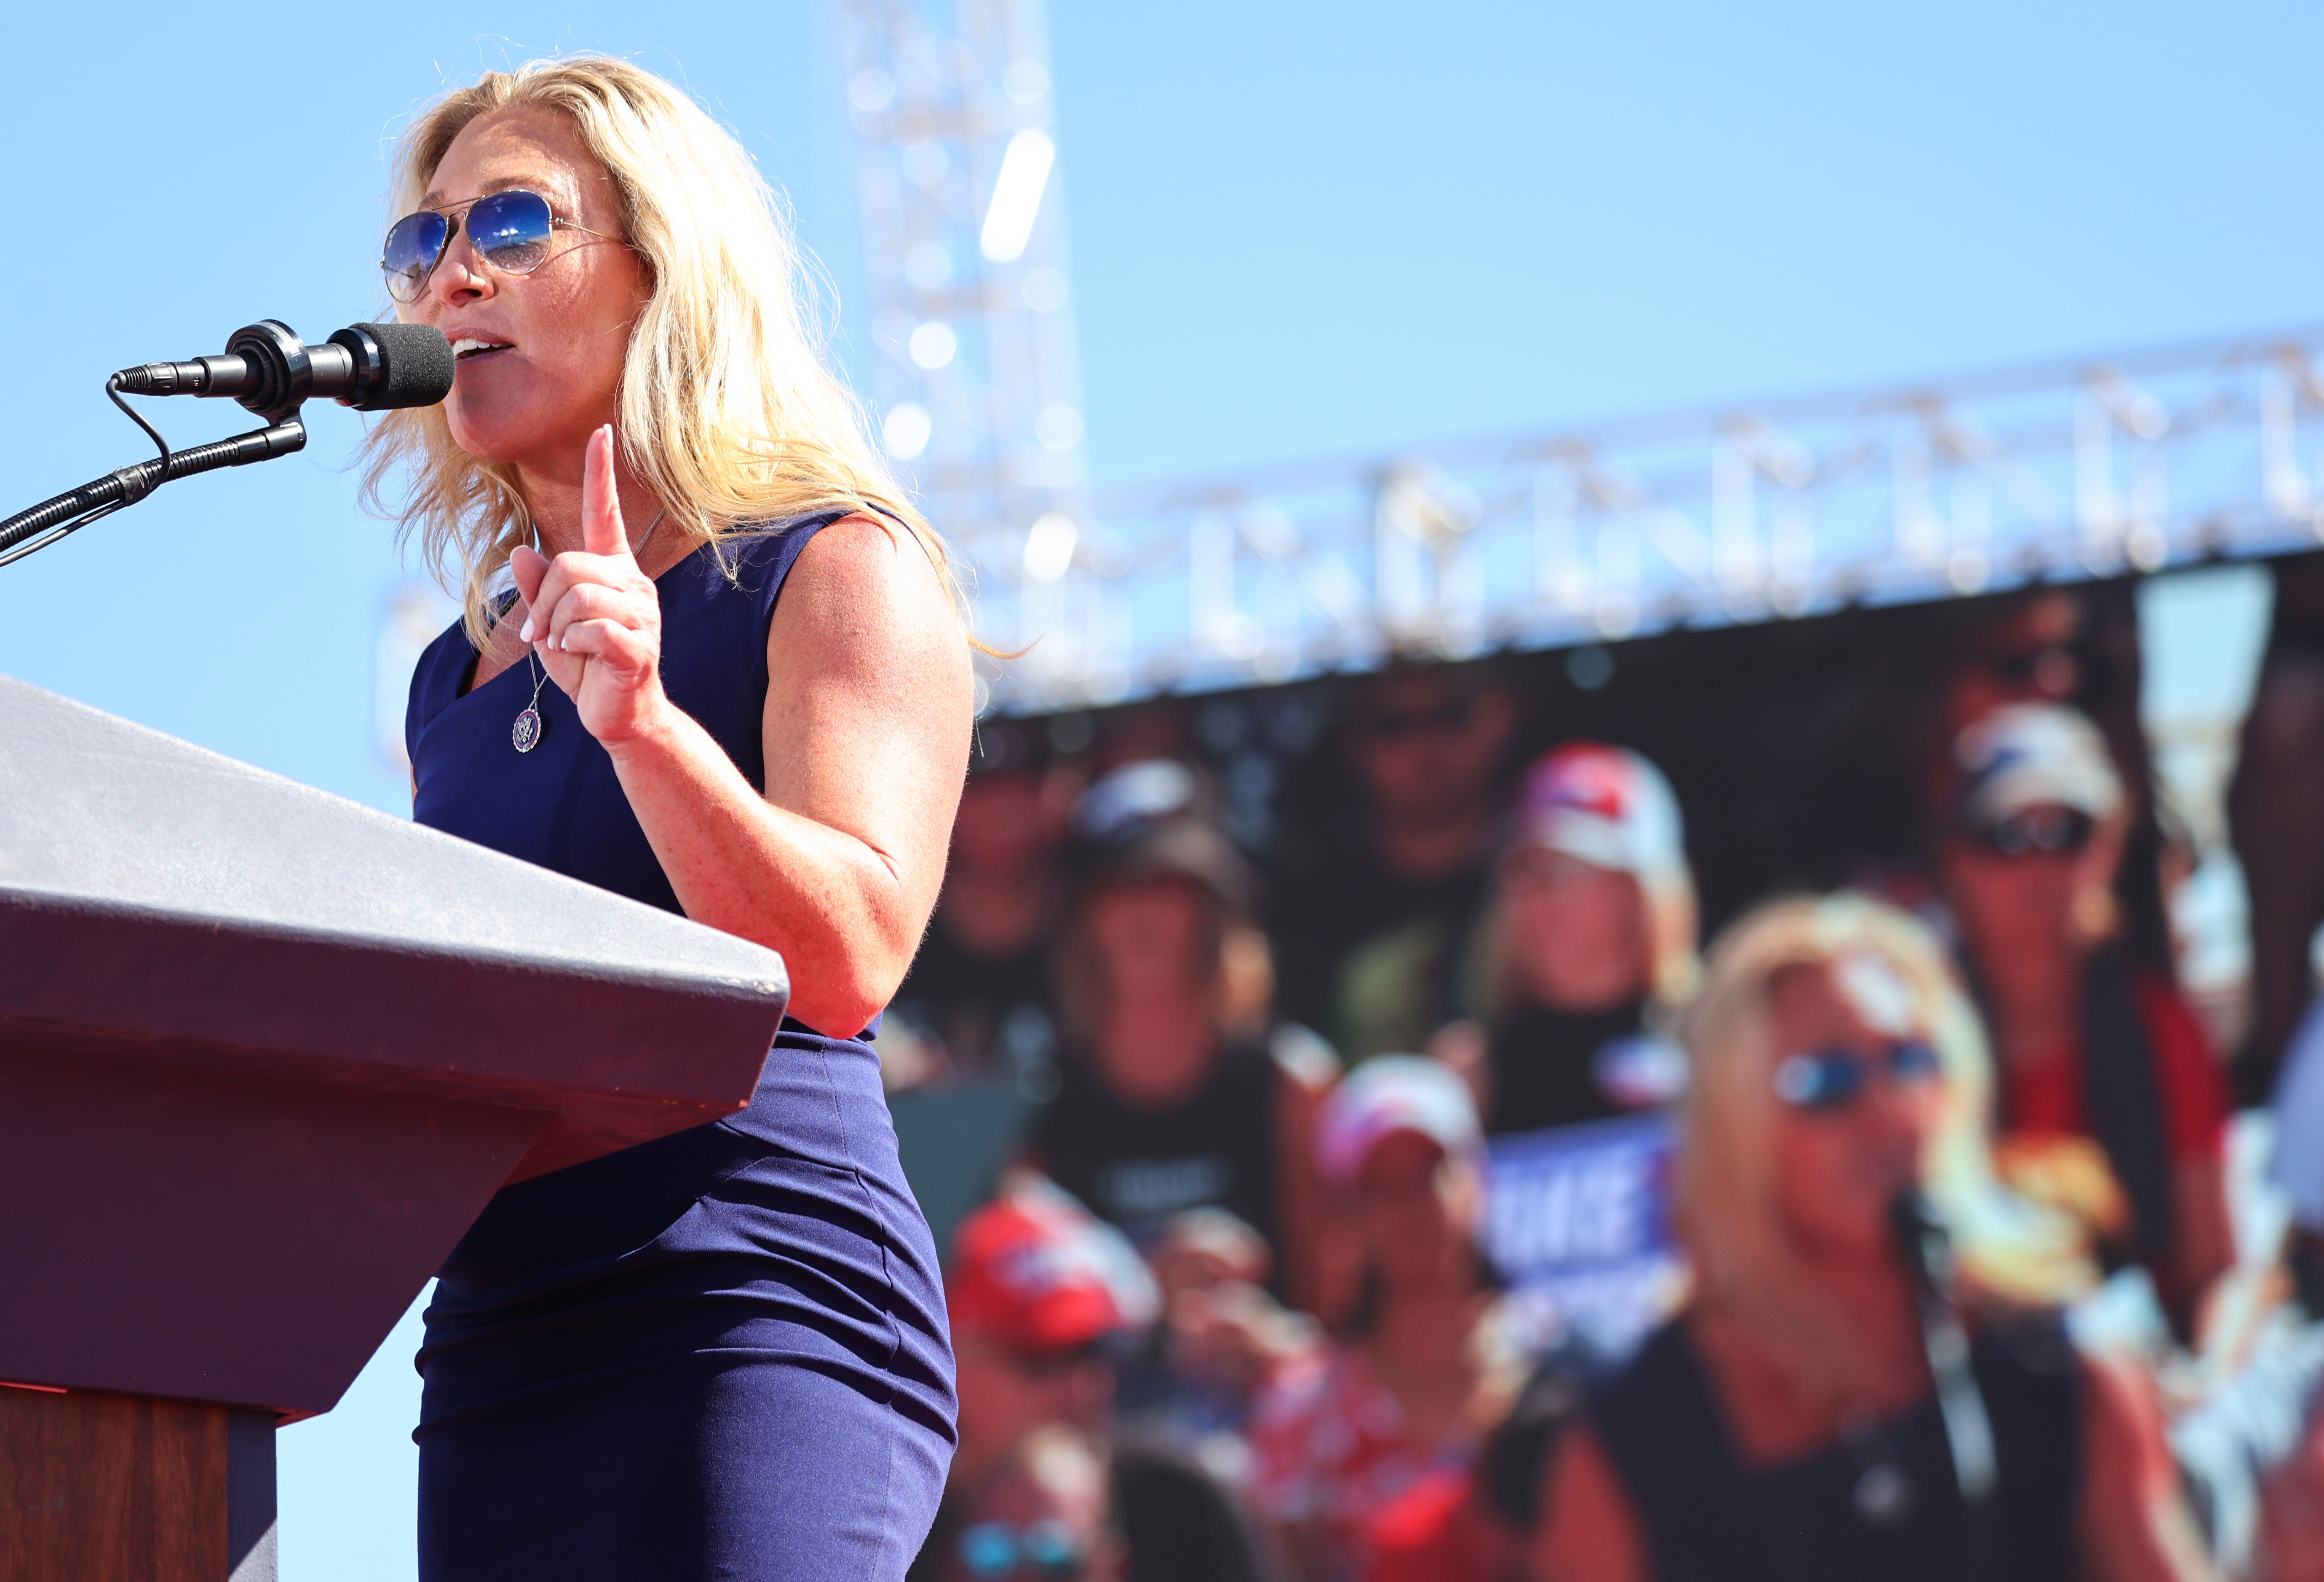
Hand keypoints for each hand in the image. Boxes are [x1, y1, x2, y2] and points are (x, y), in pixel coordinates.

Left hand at [509, 425, 666, 746]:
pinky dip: (573, 645)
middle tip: (543, 634)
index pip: (606, 513)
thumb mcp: (551, 625)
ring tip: (565, 647)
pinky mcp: (639, 644)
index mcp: (613, 572)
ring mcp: (642, 613)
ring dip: (557, 626)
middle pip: (570, 565)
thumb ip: (538, 589)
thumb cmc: (587, 667)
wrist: (619, 715)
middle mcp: (633, 584)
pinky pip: (590, 629)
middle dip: (544, 602)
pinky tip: (582, 657)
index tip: (601, 432)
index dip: (601, 472)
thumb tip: (521, 552)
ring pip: (578, 596)